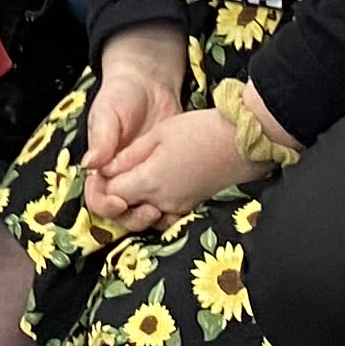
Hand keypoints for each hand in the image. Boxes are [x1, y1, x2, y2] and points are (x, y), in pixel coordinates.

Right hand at [78, 25, 187, 224]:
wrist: (152, 84)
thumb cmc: (122, 95)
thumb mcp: (107, 113)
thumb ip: (101, 139)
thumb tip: (89, 164)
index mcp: (101, 168)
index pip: (97, 197)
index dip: (106, 205)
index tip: (119, 202)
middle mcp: (122, 179)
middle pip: (121, 214)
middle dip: (133, 218)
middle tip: (150, 210)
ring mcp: (145, 180)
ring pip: (143, 212)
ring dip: (152, 219)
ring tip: (165, 210)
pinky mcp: (167, 177)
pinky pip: (167, 201)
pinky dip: (172, 210)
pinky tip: (181, 207)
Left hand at [99, 104, 253, 232]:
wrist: (242, 142)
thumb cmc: (199, 131)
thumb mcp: (157, 135)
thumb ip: (128, 156)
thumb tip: (105, 170)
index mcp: (149, 182)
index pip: (111, 195)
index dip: (102, 183)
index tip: (105, 168)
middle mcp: (162, 203)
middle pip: (126, 209)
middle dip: (116, 194)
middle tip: (118, 170)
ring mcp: (178, 208)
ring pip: (144, 214)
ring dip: (135, 201)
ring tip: (137, 177)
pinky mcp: (191, 207)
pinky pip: (164, 215)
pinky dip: (155, 206)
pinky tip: (158, 188)